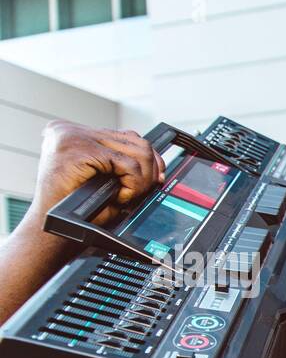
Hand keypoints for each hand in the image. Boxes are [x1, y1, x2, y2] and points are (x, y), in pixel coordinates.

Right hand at [0, 121, 164, 324]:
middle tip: (145, 190)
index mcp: (75, 133)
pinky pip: (127, 165)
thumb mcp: (104, 182)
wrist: (55, 228)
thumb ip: (124, 167)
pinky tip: (121, 197)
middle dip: (150, 169)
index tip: (156, 177)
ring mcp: (73, 136)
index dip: (148, 158)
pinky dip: (133, 185)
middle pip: (135, 140)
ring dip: (142, 180)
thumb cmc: (76, 210)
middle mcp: (72, 130)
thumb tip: (159, 165)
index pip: (126, 136)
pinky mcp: (79, 149)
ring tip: (128, 196)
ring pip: (136, 151)